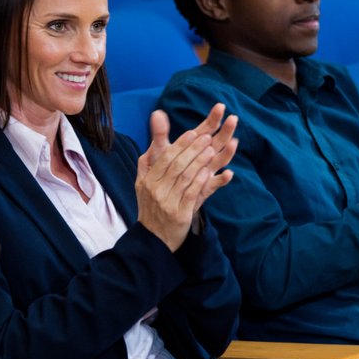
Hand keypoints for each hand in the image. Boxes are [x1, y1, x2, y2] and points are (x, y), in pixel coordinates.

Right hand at [135, 105, 236, 250]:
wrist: (153, 238)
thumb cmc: (152, 204)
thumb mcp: (145, 179)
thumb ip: (153, 153)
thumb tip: (156, 120)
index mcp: (148, 179)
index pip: (165, 158)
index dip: (180, 145)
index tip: (194, 133)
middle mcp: (156, 189)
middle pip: (177, 165)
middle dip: (193, 150)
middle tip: (208, 137)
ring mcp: (167, 202)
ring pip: (185, 177)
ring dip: (200, 162)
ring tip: (212, 150)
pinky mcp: (179, 215)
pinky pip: (191, 194)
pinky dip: (202, 181)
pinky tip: (211, 172)